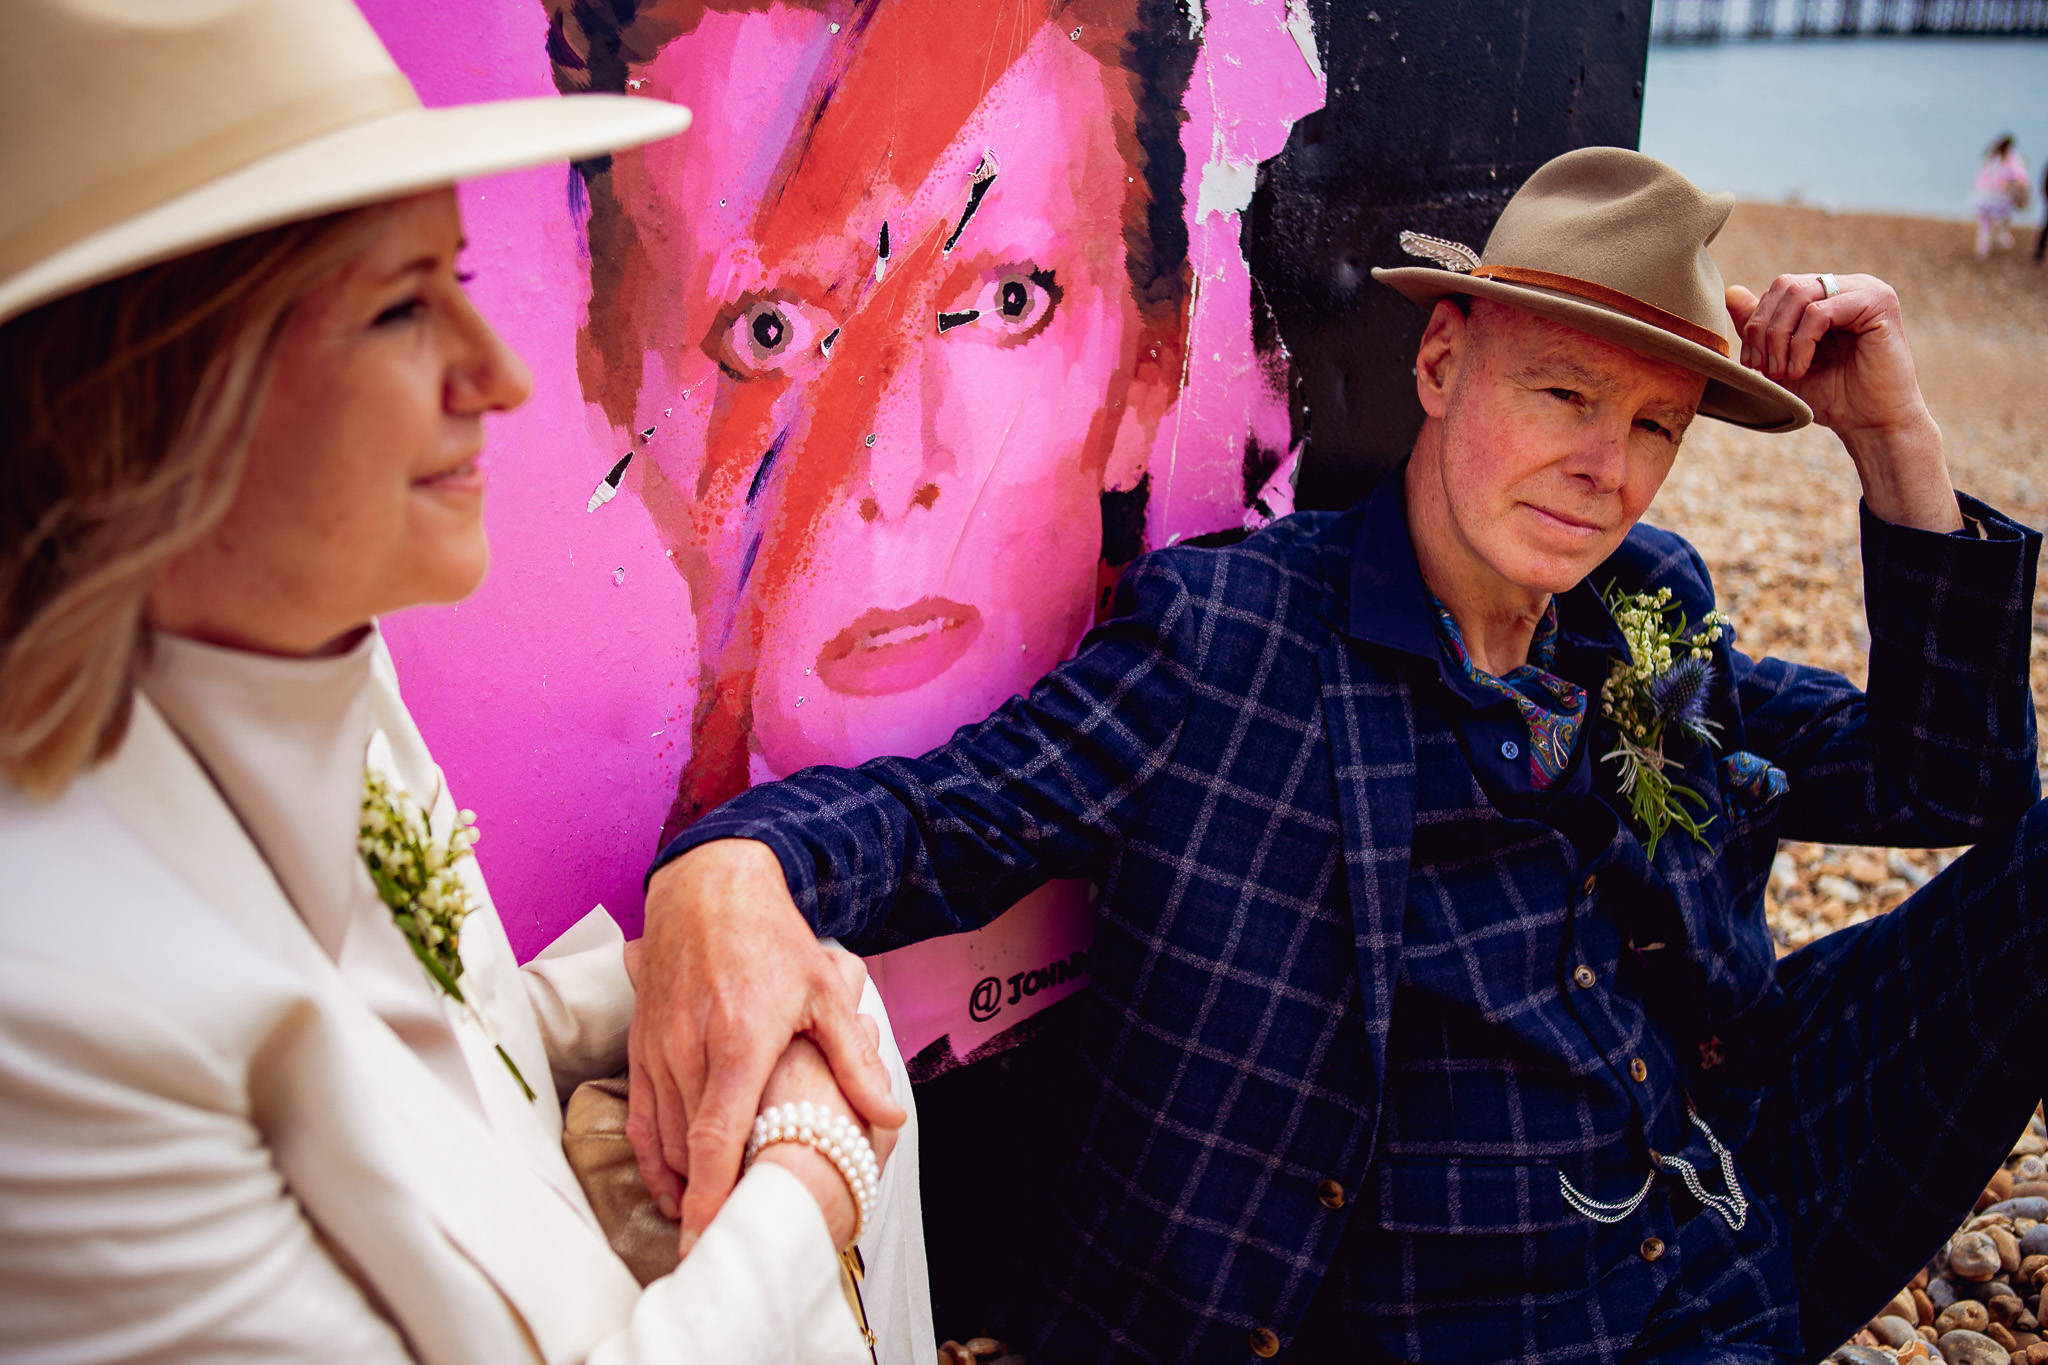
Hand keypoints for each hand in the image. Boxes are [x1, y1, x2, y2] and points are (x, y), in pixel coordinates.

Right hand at [626, 839, 905, 1256]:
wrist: (708, 890)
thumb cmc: (773, 939)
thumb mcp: (826, 992)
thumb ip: (854, 1060)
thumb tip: (888, 1117)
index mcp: (739, 1042)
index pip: (717, 1140)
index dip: (712, 1198)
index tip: (712, 1241)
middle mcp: (689, 1051)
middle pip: (689, 1151)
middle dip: (706, 1202)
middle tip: (735, 1238)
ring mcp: (658, 1049)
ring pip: (663, 1138)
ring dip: (682, 1185)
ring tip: (710, 1221)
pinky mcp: (640, 1045)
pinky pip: (641, 1116)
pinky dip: (653, 1157)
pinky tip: (672, 1184)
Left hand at [1728, 274, 1959, 531]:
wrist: (1870, 423)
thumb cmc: (1830, 395)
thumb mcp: (1781, 359)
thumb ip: (1759, 328)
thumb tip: (1731, 291)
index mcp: (1829, 293)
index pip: (1778, 290)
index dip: (1755, 324)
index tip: (1751, 364)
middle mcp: (1848, 285)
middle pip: (1785, 286)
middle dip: (1764, 330)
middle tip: (1763, 369)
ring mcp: (1866, 290)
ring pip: (1799, 294)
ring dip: (1779, 339)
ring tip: (1782, 373)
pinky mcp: (1878, 303)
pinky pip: (1820, 312)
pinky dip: (1800, 344)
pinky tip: (1800, 369)